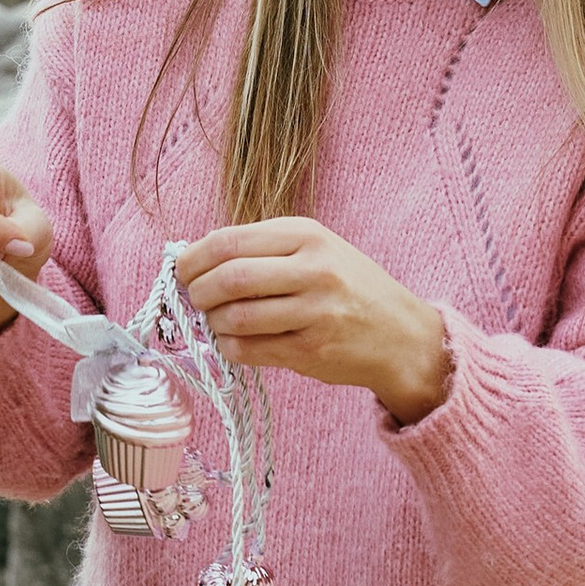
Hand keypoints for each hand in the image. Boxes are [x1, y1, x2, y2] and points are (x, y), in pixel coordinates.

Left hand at [171, 216, 452, 424]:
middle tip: (195, 299)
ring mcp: (314, 312)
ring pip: (234, 318)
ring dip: (213, 323)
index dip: (193, 258)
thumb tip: (194, 259)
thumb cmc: (349, 288)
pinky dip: (230, 348)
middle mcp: (313, 269)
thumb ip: (262, 249)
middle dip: (198, 292)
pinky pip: (248, 350)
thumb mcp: (315, 249)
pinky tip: (235, 343)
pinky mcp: (311, 350)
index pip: (229, 241)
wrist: (402, 334)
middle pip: (228, 279)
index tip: (182, 270)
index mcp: (307, 235)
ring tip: (218, 322)